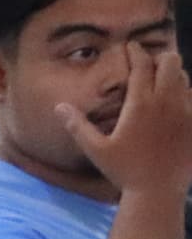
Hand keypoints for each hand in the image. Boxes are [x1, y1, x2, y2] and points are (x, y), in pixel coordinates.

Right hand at [66, 45, 191, 207]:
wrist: (158, 191)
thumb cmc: (124, 171)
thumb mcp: (96, 150)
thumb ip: (78, 126)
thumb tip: (59, 106)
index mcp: (140, 104)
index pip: (141, 65)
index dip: (136, 52)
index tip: (131, 47)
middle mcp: (166, 101)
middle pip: (170, 61)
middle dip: (160, 58)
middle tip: (149, 63)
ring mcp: (185, 110)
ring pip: (184, 76)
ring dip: (173, 74)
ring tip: (161, 81)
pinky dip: (185, 93)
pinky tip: (176, 101)